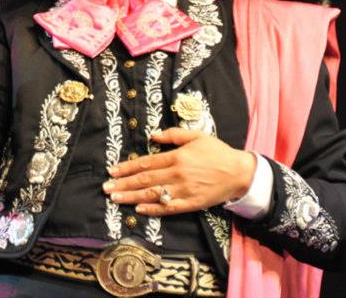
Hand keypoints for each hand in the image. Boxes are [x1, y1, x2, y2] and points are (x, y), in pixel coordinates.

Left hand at [101, 128, 256, 215]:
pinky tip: (139, 209)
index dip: (127, 167)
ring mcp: (184, 190)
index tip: (112, 171)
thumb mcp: (196, 135)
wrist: (239, 172)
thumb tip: (152, 136)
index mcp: (177, 157)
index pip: (146, 163)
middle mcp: (178, 174)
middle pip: (145, 180)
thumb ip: (173, 135)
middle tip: (106, 188)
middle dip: (123, 184)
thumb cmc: (217, 152)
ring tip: (115, 198)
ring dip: (132, 197)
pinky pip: (169, 208)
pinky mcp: (191, 203)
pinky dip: (153, 209)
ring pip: (153, 194)